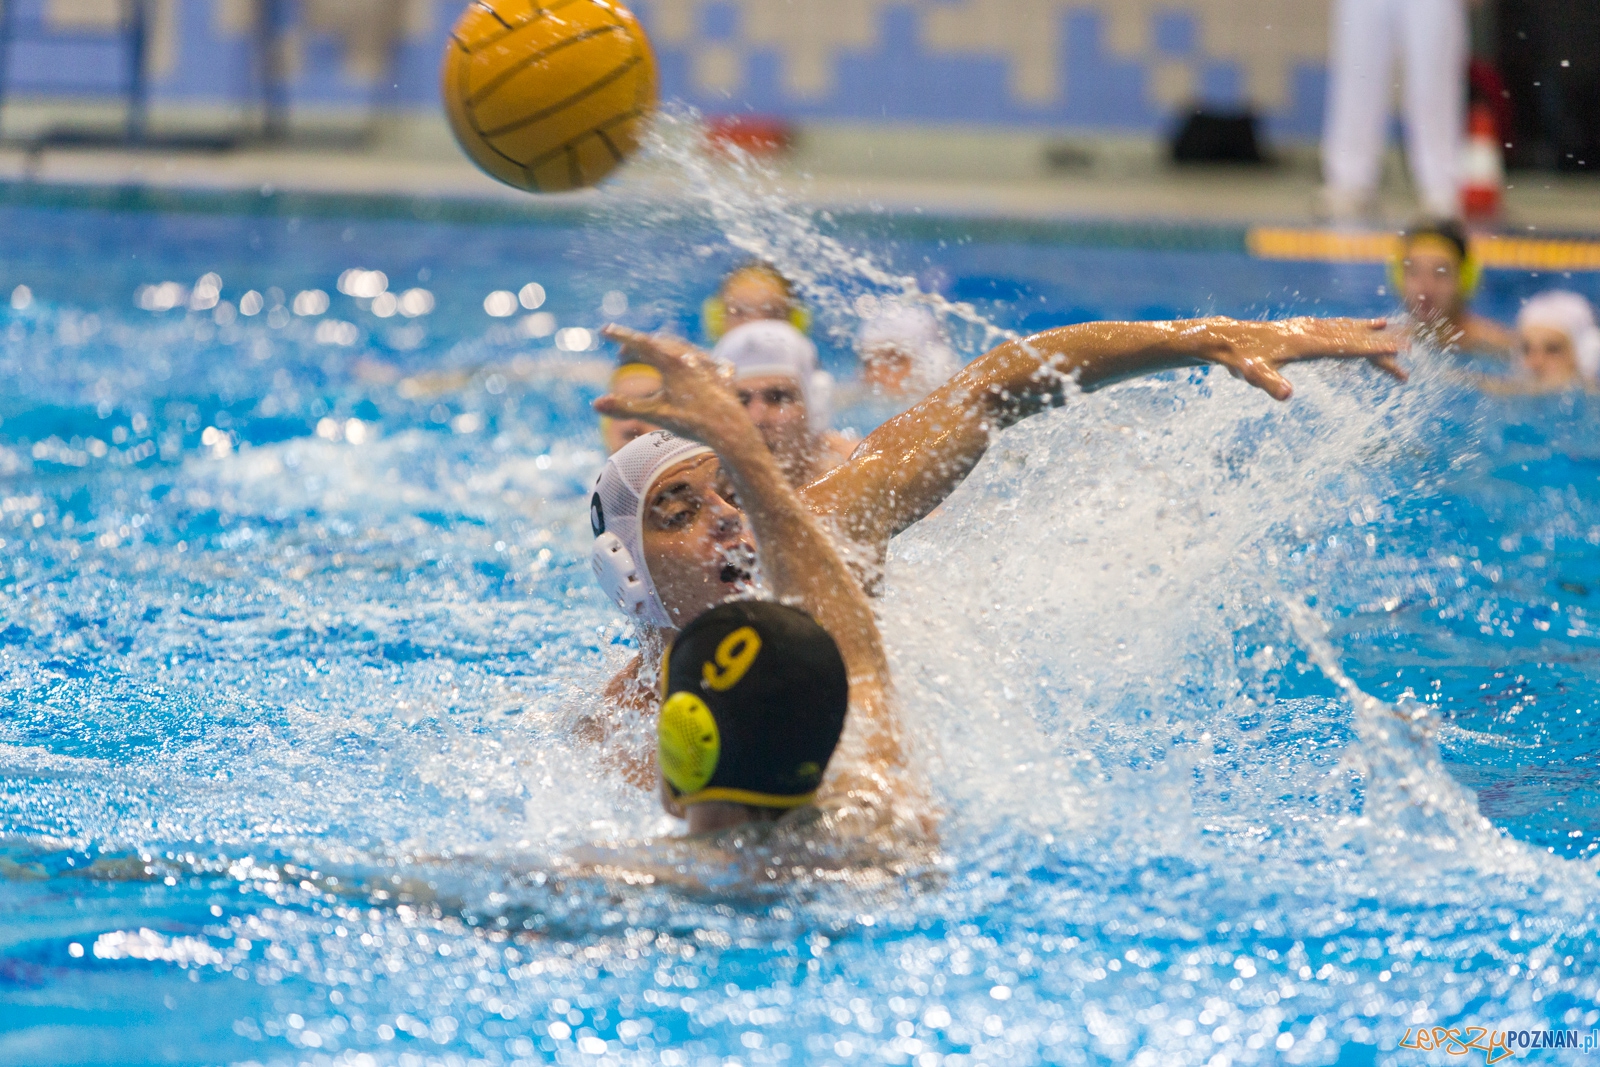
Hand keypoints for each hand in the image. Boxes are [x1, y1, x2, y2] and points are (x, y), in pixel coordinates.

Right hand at [595, 325, 757, 449]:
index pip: (640, 343)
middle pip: (658, 344)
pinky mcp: (722, 371)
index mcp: (672, 362)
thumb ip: (626, 407)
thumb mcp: (657, 414)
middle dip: (637, 348)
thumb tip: (597, 404)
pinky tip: (688, 365)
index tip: (604, 330)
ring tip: (649, 359)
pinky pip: (701, 358)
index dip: (620, 336)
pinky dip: (686, 359)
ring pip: (679, 347)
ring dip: (660, 350)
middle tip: (621, 358)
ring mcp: (707, 361)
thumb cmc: (693, 423)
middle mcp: (690, 356)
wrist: (732, 431)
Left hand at [1195, 317, 1405, 400]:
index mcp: (1307, 343)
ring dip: (1369, 332)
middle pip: (1353, 338)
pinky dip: (1351, 326)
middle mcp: (1311, 332)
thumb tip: (1287, 395)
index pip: (1347, 347)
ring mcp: (1307, 328)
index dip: (1373, 349)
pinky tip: (1360, 326)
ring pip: (1345, 329)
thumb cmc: (1240, 359)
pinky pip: (1334, 327)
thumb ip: (1270, 384)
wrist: (1225, 338)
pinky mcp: (1301, 328)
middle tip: (1408, 352)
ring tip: (1392, 331)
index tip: (1398, 349)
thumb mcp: (1253, 374)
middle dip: (1380, 345)